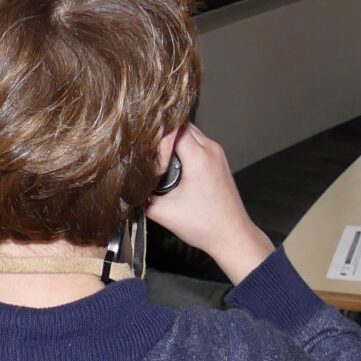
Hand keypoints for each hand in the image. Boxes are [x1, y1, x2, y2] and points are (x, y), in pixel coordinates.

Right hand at [146, 123, 274, 283]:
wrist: (232, 236)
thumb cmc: (206, 226)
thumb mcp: (164, 213)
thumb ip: (142, 196)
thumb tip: (127, 186)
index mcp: (199, 157)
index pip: (173, 126)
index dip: (155, 132)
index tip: (141, 142)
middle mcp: (211, 149)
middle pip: (181, 124)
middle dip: (162, 132)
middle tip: (145, 146)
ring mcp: (217, 153)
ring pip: (190, 131)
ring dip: (173, 138)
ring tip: (157, 153)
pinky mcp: (219, 160)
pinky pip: (198, 142)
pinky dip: (184, 145)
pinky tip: (173, 161)